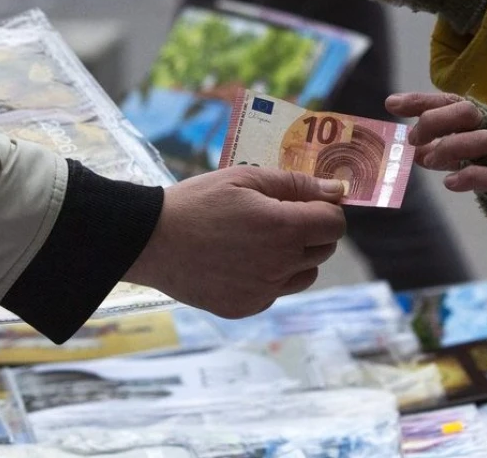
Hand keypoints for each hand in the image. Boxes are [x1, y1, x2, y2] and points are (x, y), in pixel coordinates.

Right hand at [124, 167, 346, 318]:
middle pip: (324, 250)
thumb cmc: (198, 202)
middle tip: (281, 216)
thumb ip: (295, 184)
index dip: (326, 210)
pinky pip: (276, 292)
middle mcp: (280, 265)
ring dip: (296, 257)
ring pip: (305, 275)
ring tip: (261, 239)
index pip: (334, 224)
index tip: (308, 202)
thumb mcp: (245, 178)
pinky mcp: (245, 308)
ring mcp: (263, 291)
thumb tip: (336, 190)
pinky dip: (270, 277)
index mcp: (284, 228)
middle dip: (312, 231)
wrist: (151, 240)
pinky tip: (241, 260)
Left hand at [388, 92, 486, 240]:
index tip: (391, 104)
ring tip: (429, 162)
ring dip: (449, 148)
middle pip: (467, 111)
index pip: (448, 100)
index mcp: (479, 116)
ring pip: (481, 139)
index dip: (419, 101)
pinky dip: (467, 177)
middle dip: (436, 121)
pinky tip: (449, 182)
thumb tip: (410, 148)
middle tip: (414, 139)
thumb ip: (436, 145)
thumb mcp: (460, 148)